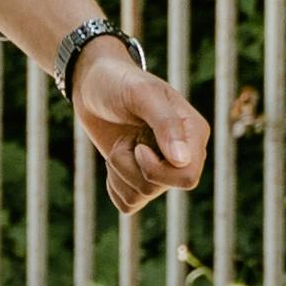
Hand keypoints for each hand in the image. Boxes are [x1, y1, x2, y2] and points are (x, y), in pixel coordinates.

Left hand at [70, 40, 209, 210]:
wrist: (92, 85)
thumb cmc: (118, 82)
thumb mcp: (141, 94)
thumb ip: (165, 123)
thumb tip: (183, 160)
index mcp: (193, 133)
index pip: (187, 177)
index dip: (157, 170)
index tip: (139, 147)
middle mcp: (183, 154)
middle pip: (162, 188)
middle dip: (132, 169)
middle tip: (126, 143)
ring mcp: (162, 168)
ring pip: (142, 196)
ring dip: (119, 171)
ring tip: (121, 143)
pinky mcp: (139, 179)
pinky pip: (127, 203)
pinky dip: (113, 184)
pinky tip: (114, 159)